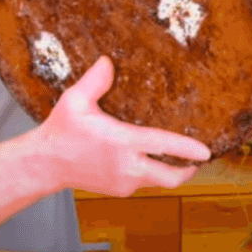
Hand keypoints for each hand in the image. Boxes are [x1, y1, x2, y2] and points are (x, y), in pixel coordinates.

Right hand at [36, 55, 210, 196]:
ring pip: (159, 182)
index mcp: (122, 143)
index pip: (163, 147)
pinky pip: (144, 184)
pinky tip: (152, 161)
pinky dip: (153, 174)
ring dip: (171, 172)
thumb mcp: (74, 101)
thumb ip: (95, 80)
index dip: (188, 150)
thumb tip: (109, 61)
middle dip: (189, 170)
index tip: (206, 151)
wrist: (45, 164)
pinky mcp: (119, 190)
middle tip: (198, 160)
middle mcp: (127, 167)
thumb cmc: (61, 131)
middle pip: (170, 177)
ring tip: (179, 158)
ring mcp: (124, 182)